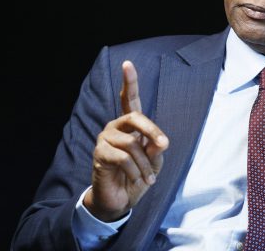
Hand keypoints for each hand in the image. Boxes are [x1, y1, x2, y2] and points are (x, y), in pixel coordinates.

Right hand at [84, 60, 168, 221]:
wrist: (120, 200)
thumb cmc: (138, 176)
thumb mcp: (154, 161)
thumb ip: (156, 147)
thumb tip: (161, 141)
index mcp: (129, 125)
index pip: (129, 99)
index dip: (129, 81)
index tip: (127, 63)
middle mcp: (115, 127)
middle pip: (135, 117)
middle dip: (152, 131)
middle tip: (165, 145)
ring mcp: (105, 139)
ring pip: (132, 144)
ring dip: (145, 164)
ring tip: (149, 178)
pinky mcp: (99, 154)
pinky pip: (123, 158)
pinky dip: (135, 171)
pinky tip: (137, 179)